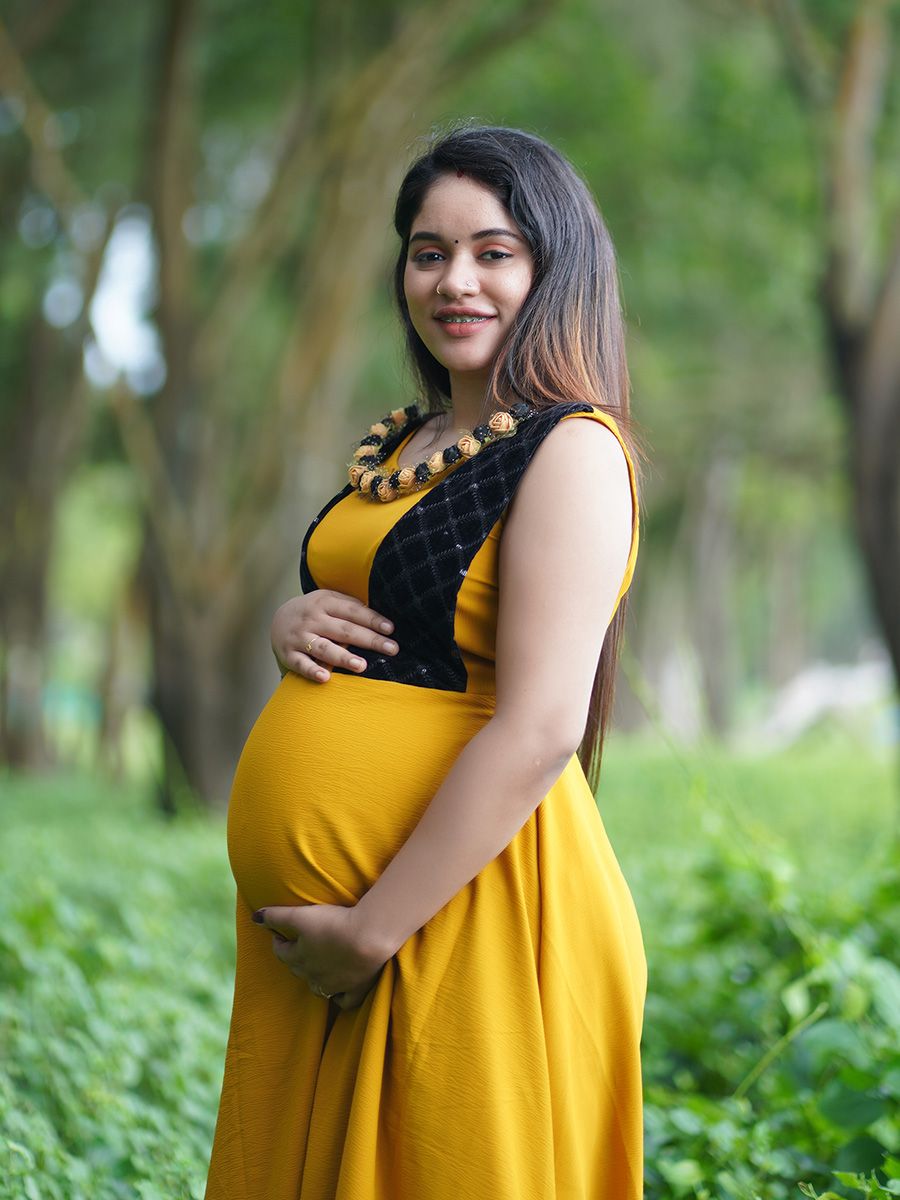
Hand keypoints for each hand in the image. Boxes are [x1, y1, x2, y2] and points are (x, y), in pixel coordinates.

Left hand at [252, 902, 390, 1010]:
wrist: (368, 938)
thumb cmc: (333, 924)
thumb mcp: (301, 915)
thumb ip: (276, 915)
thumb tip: (254, 917)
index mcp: (299, 957)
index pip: (281, 952)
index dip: (278, 941)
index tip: (279, 933)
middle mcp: (314, 975)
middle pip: (298, 969)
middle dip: (294, 957)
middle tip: (298, 944)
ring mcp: (335, 985)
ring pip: (318, 987)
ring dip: (314, 977)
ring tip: (317, 965)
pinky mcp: (356, 988)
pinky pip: (345, 1001)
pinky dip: (340, 997)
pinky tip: (339, 991)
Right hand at [271, 590, 398, 682]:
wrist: (279, 619)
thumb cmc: (315, 612)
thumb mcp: (329, 600)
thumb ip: (351, 606)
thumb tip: (381, 619)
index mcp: (325, 602)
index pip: (353, 611)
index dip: (372, 620)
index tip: (390, 629)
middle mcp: (312, 619)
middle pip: (344, 630)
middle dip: (369, 640)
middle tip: (392, 649)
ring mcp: (300, 637)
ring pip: (324, 648)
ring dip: (343, 657)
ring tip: (362, 666)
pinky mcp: (289, 655)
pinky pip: (302, 664)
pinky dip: (313, 671)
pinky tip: (326, 677)